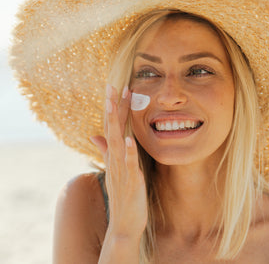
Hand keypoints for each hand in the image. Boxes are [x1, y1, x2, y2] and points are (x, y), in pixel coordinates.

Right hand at [90, 85, 147, 240]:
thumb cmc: (123, 196)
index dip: (115, 108)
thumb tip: (95, 134)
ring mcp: (120, 171)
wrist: (124, 224)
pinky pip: (129, 166)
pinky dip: (129, 153)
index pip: (112, 127)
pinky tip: (130, 140)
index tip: (118, 88)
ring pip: (116, 143)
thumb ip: (106, 151)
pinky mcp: (130, 183)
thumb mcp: (115, 170)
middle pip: (112, 130)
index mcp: (113, 156)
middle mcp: (114, 160)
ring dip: (116, 124)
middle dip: (112, 108)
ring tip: (114, 104)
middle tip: (114, 86)